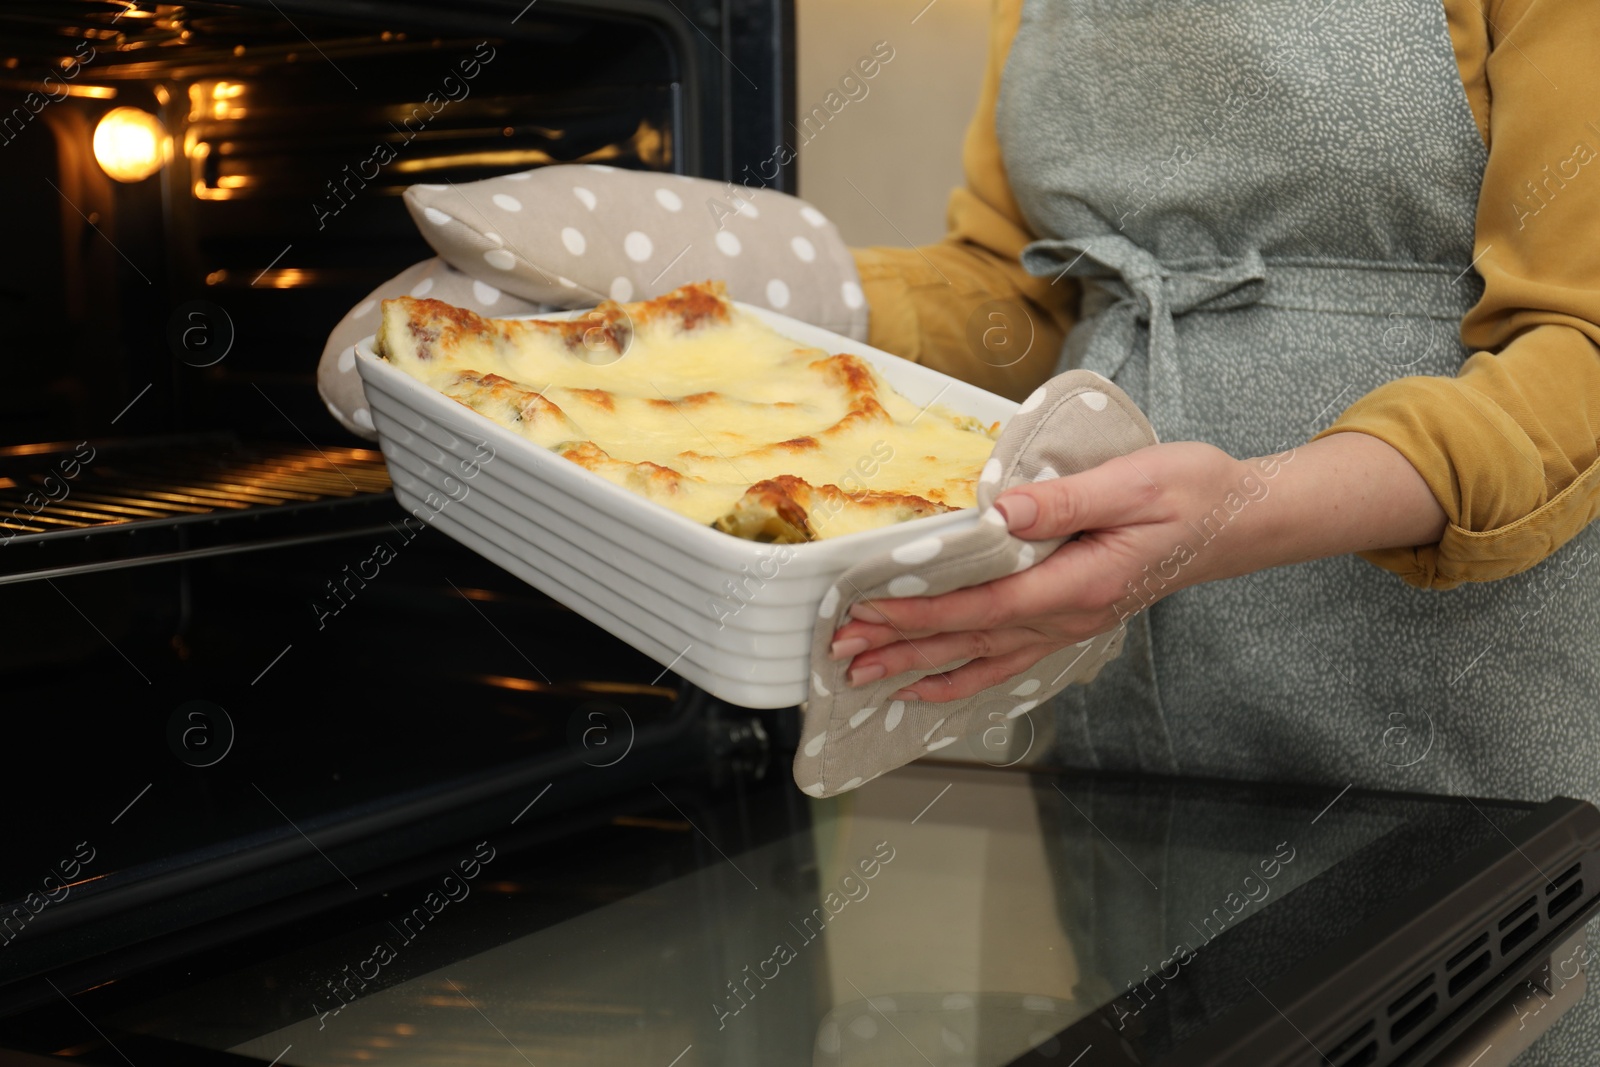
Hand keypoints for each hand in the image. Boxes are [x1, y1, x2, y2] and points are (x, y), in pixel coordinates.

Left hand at [828, 433, 1446, 702]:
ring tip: (867, 678)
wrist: (1242, 520)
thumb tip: (1001, 510)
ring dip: (923, 665)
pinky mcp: (1074, 617)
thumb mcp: (1133, 483)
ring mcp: (1072, 623)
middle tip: (842, 654)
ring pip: (985, 655)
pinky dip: (967, 674)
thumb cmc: (1192, 492)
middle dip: (903, 646)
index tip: (869, 610)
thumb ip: (1064, 500)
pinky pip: (1011, 657)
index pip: (984, 607)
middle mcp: (1070, 616)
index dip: (923, 613)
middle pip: (972, 640)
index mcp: (1078, 584)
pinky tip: (934, 686)